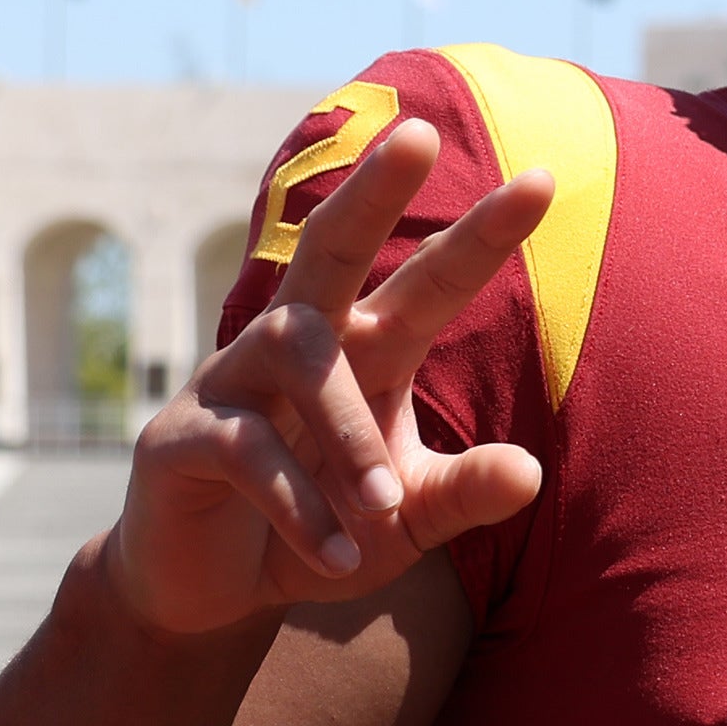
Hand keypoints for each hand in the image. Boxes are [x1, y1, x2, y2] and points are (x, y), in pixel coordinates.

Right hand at [106, 119, 551, 637]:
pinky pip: (249, 453)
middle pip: (331, 248)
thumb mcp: (406, 521)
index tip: (544, 178)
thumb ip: (462, 495)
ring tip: (384, 508)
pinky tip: (337, 558)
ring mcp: (231, 384)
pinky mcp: (181, 440)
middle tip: (420, 133)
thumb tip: (530, 472)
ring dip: (349, 436)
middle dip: (374, 192)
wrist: (212, 592)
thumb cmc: (322, 532)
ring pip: (301, 359)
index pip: (427, 282)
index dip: (480, 234)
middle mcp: (297, 348)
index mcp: (364, 354)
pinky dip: (301, 507)